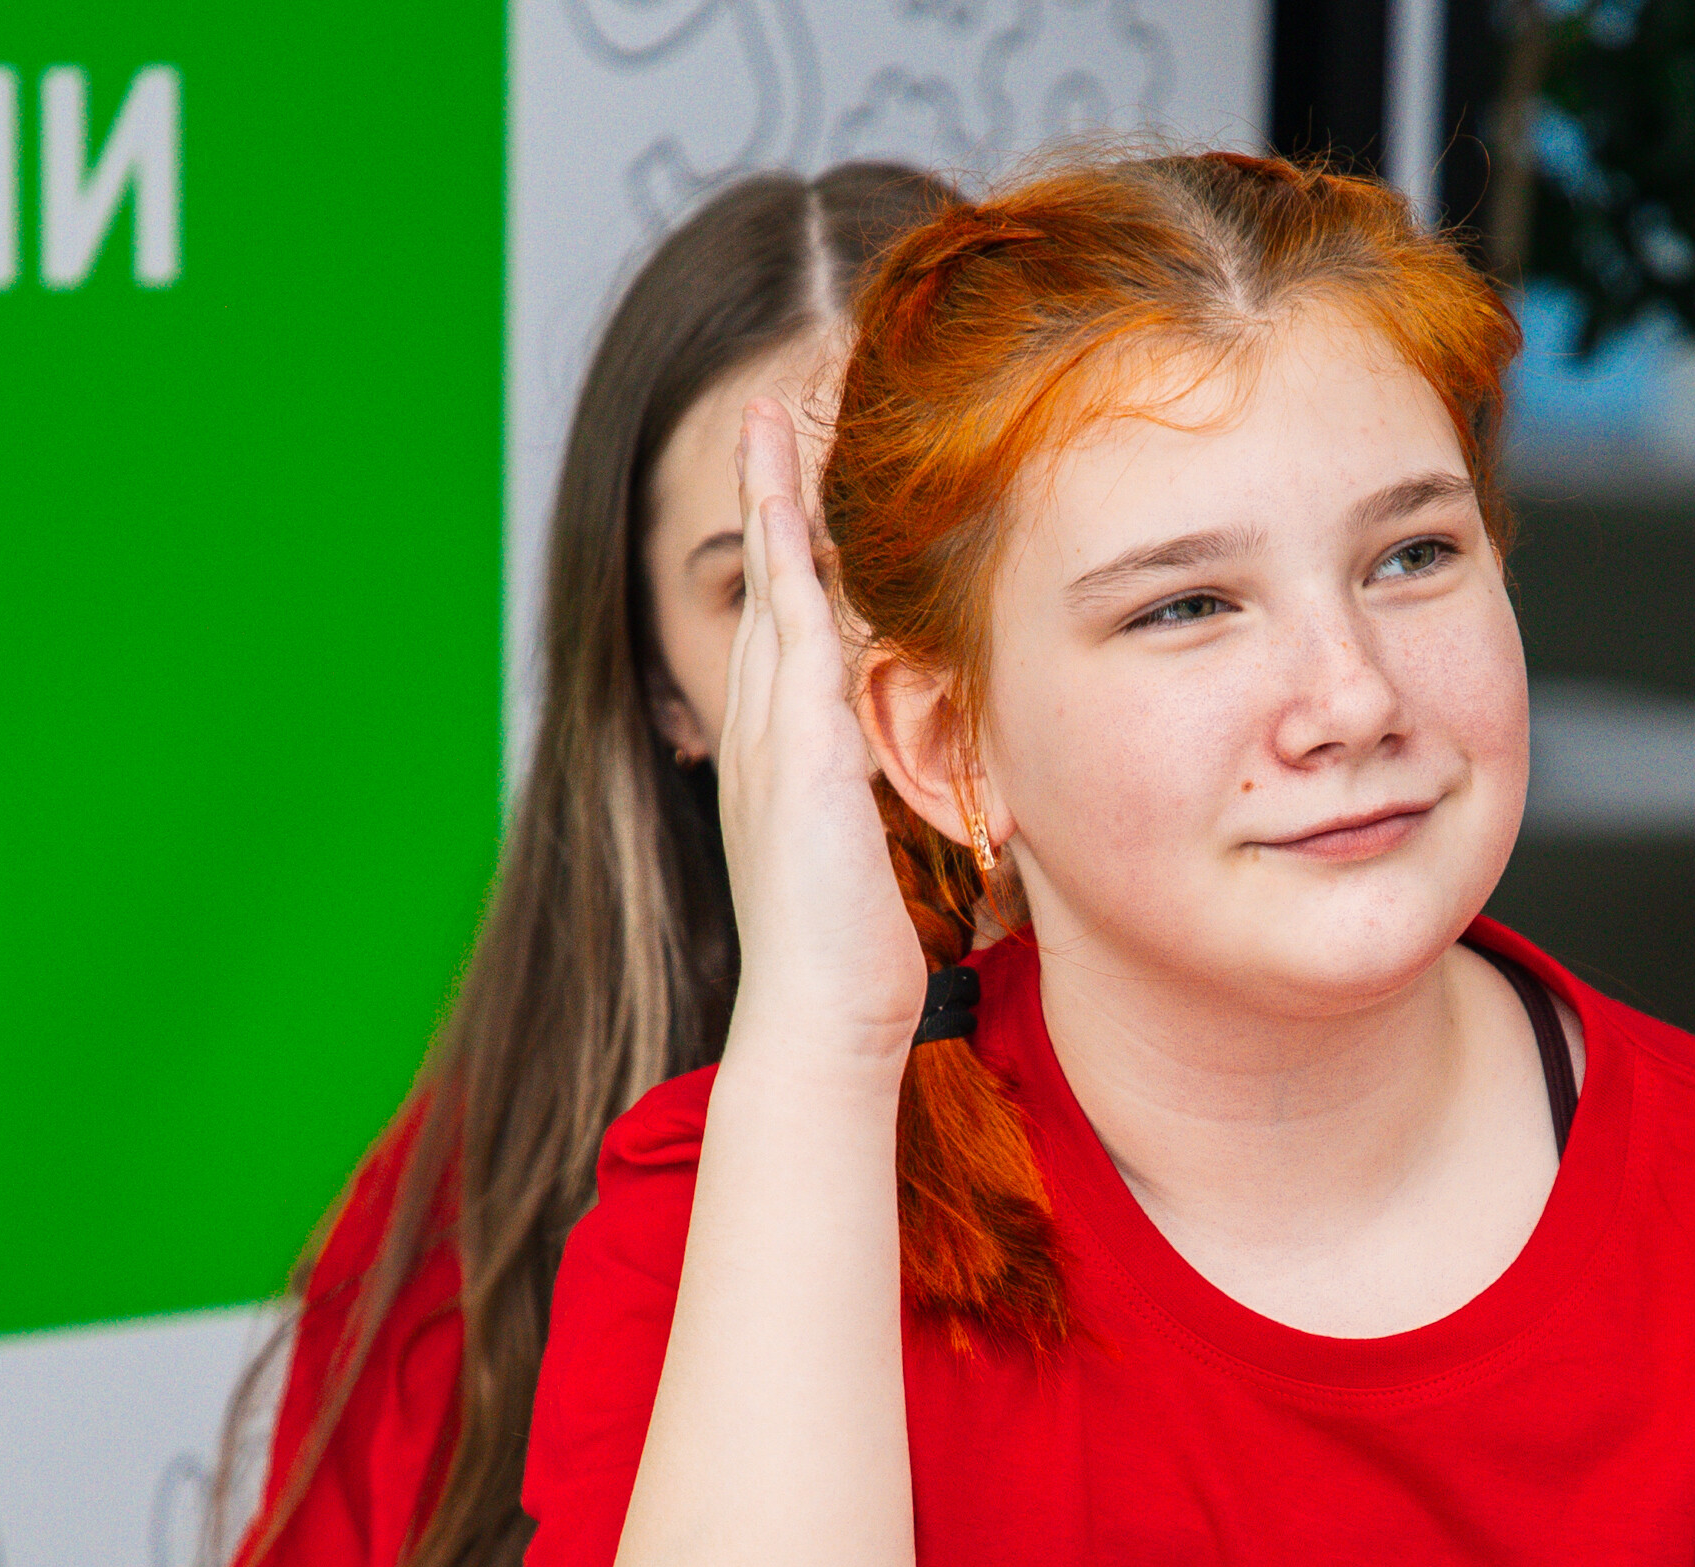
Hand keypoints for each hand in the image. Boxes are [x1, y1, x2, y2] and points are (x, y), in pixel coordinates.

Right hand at [715, 398, 927, 1068]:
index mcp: (783, 763)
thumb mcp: (873, 864)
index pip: (786, 636)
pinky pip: (793, 640)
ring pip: (767, 595)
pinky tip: (793, 514)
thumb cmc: (856, 963)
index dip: (789, 559)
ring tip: (766, 423)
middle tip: (763, 418)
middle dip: (760, 501)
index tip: (798, 493)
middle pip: (760, 592)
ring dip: (765, 505)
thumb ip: (884, 812)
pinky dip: (787, 572)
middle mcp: (764, 739)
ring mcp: (773, 743)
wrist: (820, 1020)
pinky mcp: (801, 757)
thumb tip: (934, 788)